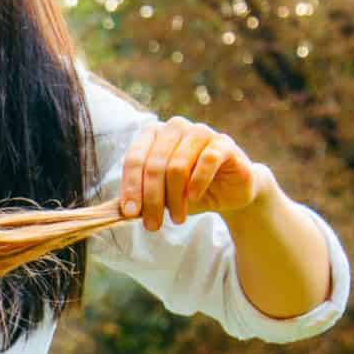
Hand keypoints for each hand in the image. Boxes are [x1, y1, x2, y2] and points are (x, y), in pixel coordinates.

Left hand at [119, 117, 269, 230]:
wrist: (229, 192)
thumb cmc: (189, 191)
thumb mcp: (161, 196)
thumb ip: (142, 198)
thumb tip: (125, 211)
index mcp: (153, 134)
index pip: (135, 159)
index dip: (130, 187)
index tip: (130, 213)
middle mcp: (175, 127)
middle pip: (155, 165)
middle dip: (152, 199)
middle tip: (153, 225)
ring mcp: (200, 132)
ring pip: (178, 166)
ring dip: (175, 197)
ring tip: (177, 219)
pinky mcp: (223, 143)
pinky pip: (207, 160)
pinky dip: (197, 182)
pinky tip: (194, 197)